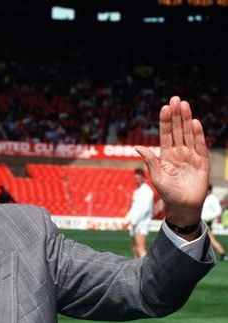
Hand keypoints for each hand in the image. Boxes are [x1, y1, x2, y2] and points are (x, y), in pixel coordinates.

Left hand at [135, 96, 208, 226]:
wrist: (184, 206)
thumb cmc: (168, 194)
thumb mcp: (156, 177)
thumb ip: (150, 161)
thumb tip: (137, 146)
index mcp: (166, 155)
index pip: (166, 134)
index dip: (165, 121)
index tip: (164, 107)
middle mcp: (179, 152)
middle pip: (177, 130)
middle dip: (176, 115)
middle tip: (175, 98)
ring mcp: (191, 156)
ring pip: (188, 134)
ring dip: (186, 119)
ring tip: (184, 105)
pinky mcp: (202, 161)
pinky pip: (200, 145)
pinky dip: (198, 134)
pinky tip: (194, 122)